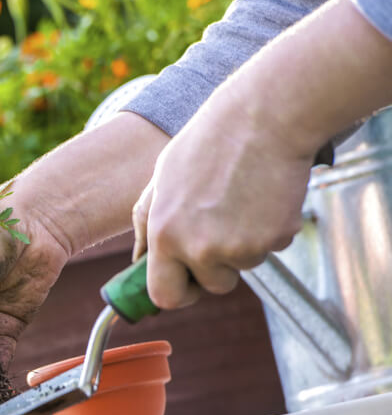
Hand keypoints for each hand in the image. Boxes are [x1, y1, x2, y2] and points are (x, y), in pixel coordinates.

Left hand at [133, 0, 391, 308]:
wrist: (263, 118)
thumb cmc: (208, 144)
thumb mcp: (161, 181)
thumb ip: (146, 225)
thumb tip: (139, 262)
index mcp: (165, 234)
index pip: (165, 296)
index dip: (177, 293)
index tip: (185, 285)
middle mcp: (200, 247)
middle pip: (211, 286)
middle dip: (216, 270)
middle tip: (220, 230)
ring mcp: (240, 247)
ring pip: (243, 266)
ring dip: (243, 244)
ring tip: (239, 200)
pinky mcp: (275, 238)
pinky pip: (270, 248)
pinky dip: (268, 230)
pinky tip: (262, 196)